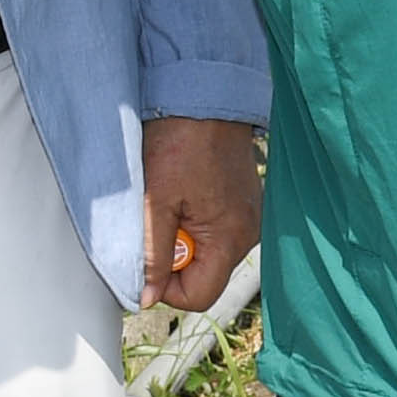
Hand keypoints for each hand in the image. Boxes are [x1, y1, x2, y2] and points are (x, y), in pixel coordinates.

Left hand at [142, 116, 263, 313]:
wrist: (205, 98)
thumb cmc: (180, 142)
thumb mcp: (155, 203)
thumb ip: (152, 257)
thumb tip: (146, 298)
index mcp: (231, 238)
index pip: (199, 296)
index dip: (166, 288)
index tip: (148, 259)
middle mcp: (249, 232)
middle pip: (205, 276)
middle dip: (174, 258)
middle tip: (159, 219)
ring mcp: (249, 217)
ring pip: (209, 253)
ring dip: (184, 237)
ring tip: (172, 202)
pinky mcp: (244, 203)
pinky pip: (216, 231)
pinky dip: (195, 221)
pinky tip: (185, 194)